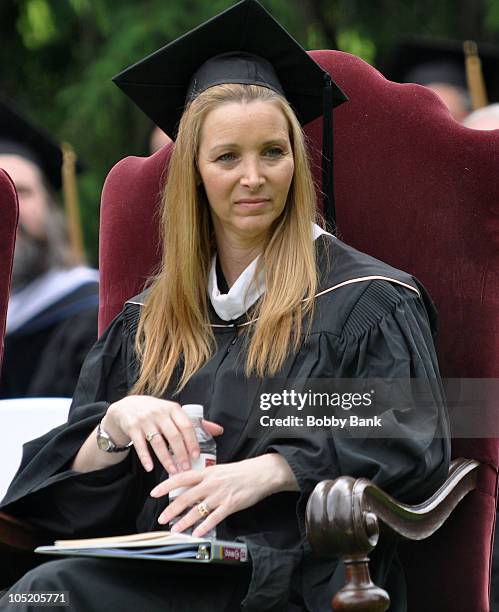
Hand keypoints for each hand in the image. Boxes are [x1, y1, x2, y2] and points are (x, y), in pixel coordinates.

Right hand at [102, 395, 222, 473]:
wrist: (128, 406)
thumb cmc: (157, 412)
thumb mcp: (174, 412)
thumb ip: (195, 422)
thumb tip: (219, 430)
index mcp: (173, 409)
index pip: (187, 426)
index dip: (192, 442)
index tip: (196, 456)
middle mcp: (160, 413)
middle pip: (174, 436)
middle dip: (181, 454)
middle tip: (186, 469)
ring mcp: (145, 420)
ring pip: (157, 442)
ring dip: (166, 459)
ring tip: (173, 472)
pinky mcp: (132, 427)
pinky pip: (139, 445)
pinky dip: (145, 457)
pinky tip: (150, 468)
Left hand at [150, 453, 298, 536]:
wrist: (262, 473)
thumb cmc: (241, 472)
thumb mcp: (220, 470)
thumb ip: (205, 478)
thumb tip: (190, 485)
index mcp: (208, 472)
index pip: (182, 478)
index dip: (167, 485)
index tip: (155, 492)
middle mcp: (211, 483)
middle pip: (186, 496)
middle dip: (171, 508)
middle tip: (161, 518)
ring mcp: (221, 494)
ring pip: (198, 510)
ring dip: (184, 521)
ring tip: (175, 529)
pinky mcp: (231, 505)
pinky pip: (214, 518)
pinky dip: (204, 527)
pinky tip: (197, 533)